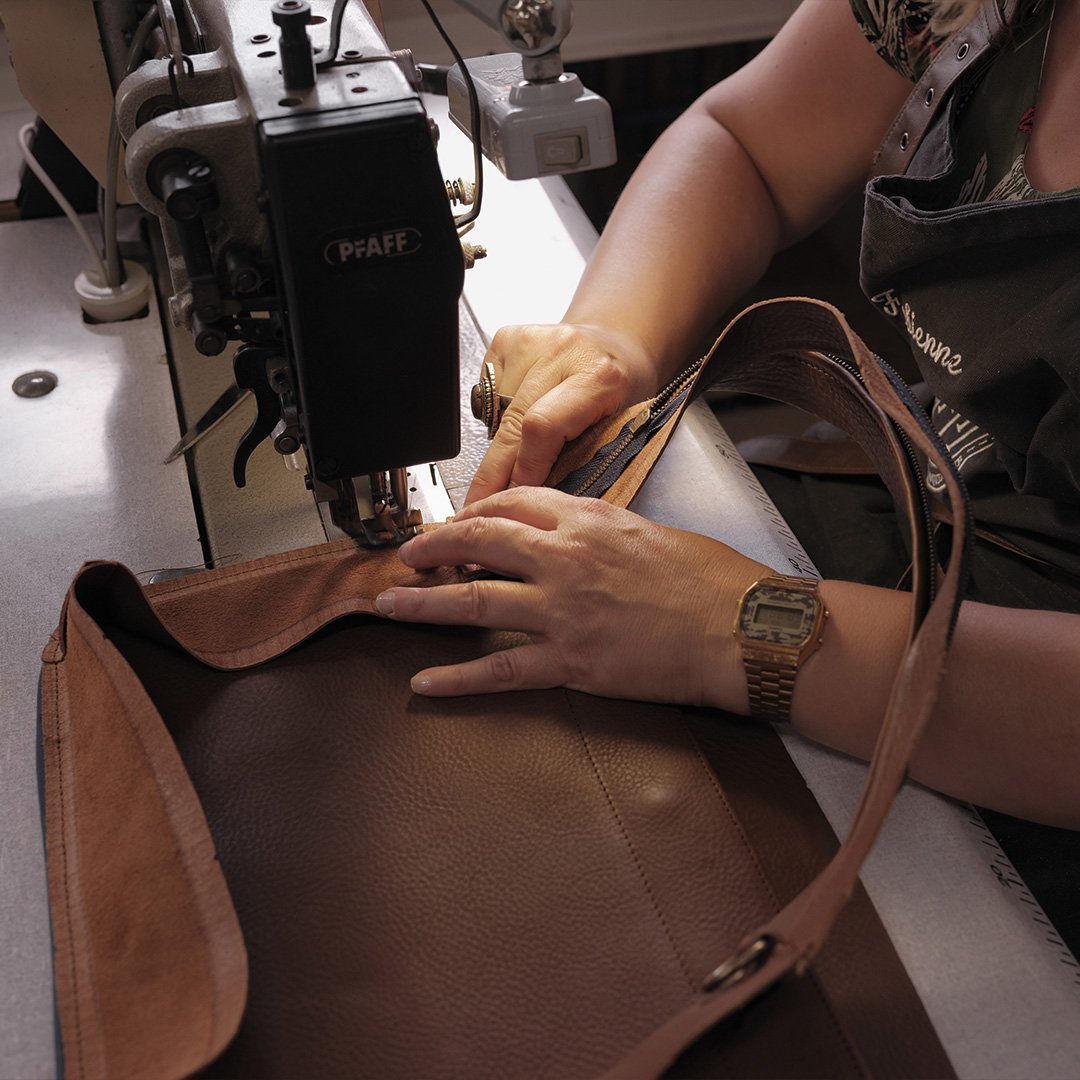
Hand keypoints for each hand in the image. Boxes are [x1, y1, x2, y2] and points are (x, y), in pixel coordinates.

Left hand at [375, 487, 765, 706]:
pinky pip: (501, 670)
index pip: (510, 505)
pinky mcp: (571, 660)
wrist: (742, 627)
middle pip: (478, 542)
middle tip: (406, 557)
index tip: (456, 525)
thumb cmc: (709, 579)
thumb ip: (600, 529)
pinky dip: (458, 678)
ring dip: (424, 604)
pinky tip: (425, 683)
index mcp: (586, 520)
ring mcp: (563, 611)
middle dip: (433, 547)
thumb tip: (572, 535)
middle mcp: (565, 558)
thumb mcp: (649, 532)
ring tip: (391, 604)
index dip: (474, 514)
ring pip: (475, 602)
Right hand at [466, 323, 659, 503]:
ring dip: (498, 442)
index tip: (510, 498)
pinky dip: (495, 413)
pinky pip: (488, 392)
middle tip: (481, 503)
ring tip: (516, 451)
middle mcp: (562, 351)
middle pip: (511, 422)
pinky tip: (517, 412)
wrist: (617, 343)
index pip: (542, 428)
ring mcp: (531, 340)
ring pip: (495, 411)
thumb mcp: (618, 427)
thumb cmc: (623, 389)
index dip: (521, 468)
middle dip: (494, 472)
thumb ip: (580, 459)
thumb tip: (533, 499)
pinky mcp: (507, 337)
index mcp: (599, 376)